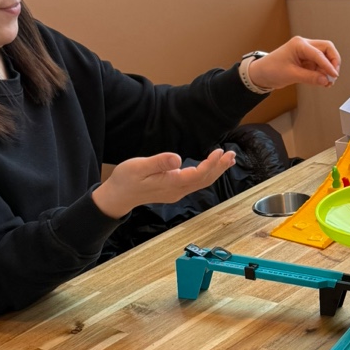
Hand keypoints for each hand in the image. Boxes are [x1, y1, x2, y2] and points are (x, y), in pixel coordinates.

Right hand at [92, 148, 235, 219]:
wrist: (118, 196)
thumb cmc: (126, 180)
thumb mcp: (139, 167)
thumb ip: (159, 162)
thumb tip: (178, 159)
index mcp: (171, 184)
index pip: (197, 175)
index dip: (210, 164)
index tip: (219, 152)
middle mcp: (177, 191)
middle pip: (204, 180)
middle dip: (219, 167)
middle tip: (231, 154)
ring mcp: (176, 192)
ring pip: (202, 182)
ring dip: (216, 171)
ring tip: (228, 159)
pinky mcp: (174, 190)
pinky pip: (196, 183)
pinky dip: (207, 173)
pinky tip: (211, 166)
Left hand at [243, 37, 339, 90]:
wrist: (262, 74)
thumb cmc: (271, 69)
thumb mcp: (291, 74)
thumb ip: (310, 77)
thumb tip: (325, 80)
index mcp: (299, 44)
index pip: (319, 53)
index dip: (328, 65)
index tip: (334, 75)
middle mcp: (304, 45)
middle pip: (327, 49)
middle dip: (333, 61)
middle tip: (334, 75)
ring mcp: (306, 53)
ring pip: (325, 57)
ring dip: (328, 69)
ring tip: (328, 82)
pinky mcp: (307, 61)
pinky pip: (320, 65)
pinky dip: (323, 72)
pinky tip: (323, 81)